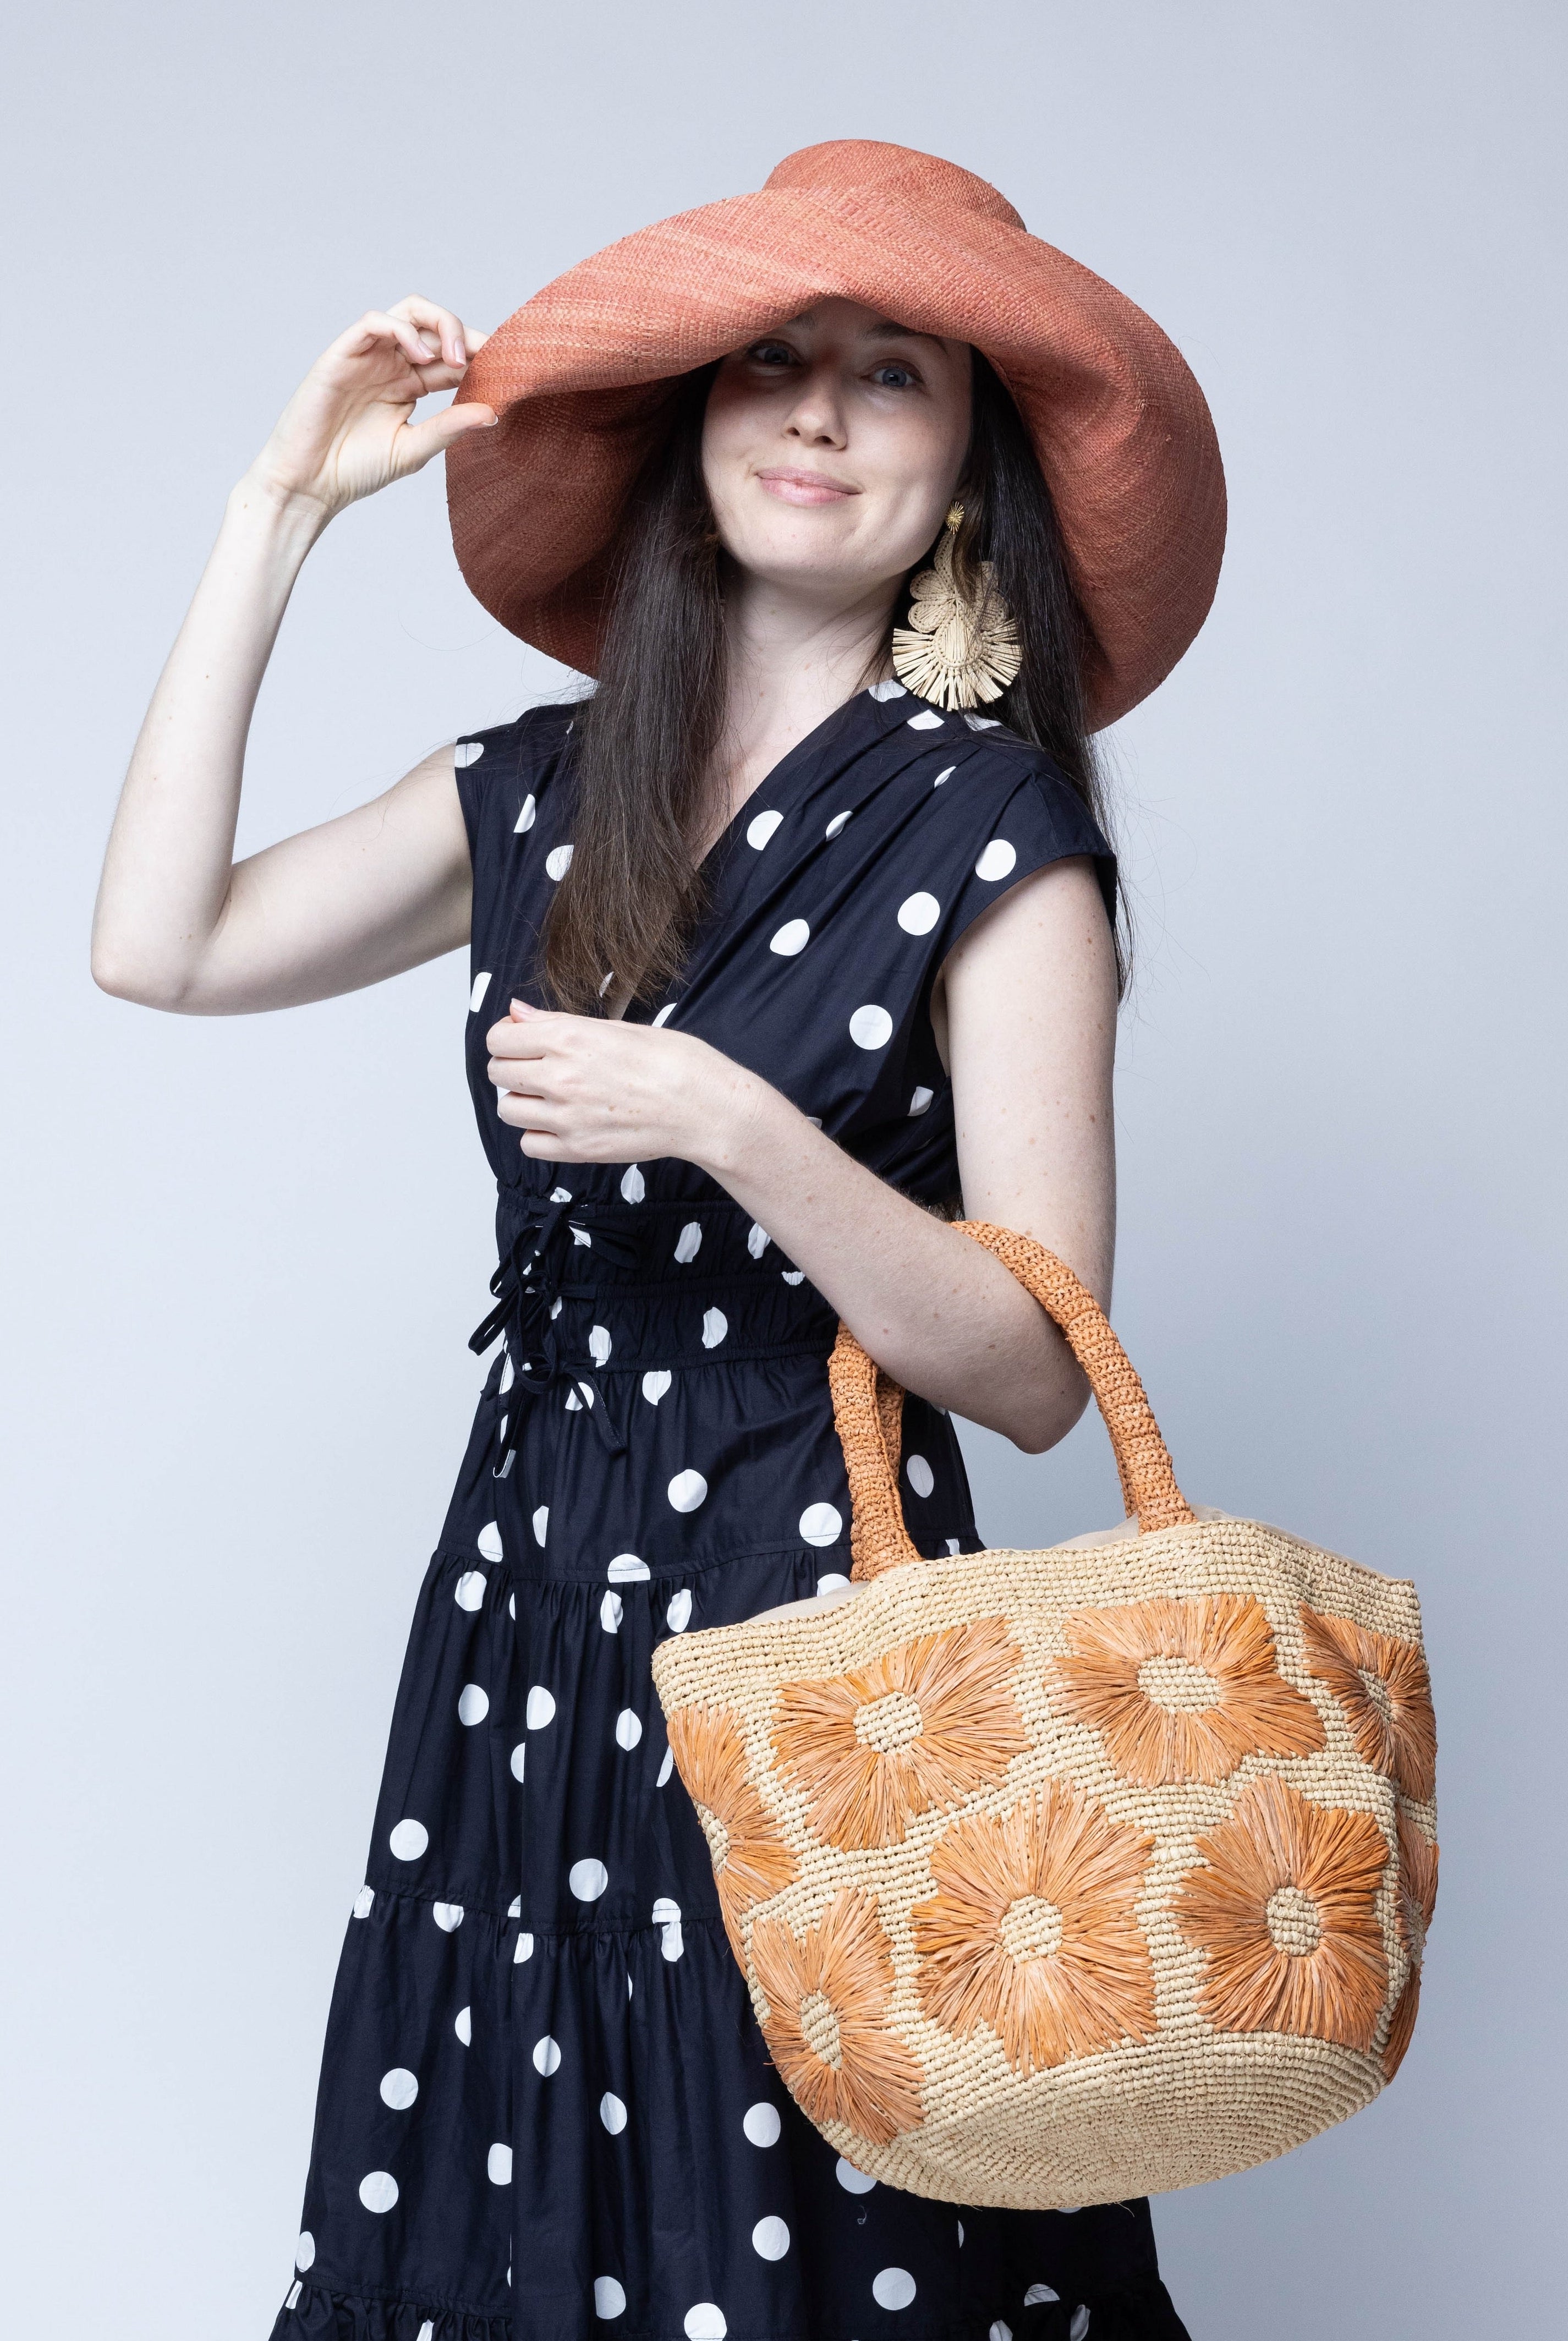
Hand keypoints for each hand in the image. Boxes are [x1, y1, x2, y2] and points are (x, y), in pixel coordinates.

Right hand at [240, 295, 496, 522]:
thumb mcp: (414, 449)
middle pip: (433, 324)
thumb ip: (449, 427)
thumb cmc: (356, 469)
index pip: (450, 356)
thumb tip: (494, 412)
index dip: (478, 356)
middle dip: (463, 332)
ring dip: (439, 324)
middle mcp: (391, 363)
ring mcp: (367, 355)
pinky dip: (401, 330)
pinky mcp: (342, 353)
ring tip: (456, 357)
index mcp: (410, 384)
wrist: (310, 483)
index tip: (506, 369)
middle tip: (484, 358)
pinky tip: (421, 356)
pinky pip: (374, 322)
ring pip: (408, 312)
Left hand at [487, 1001, 763, 1168]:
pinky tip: (560, 1122)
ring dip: (522, 1101)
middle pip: (498, 1072)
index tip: (521, 1040)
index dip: (507, 1037)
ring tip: (550, 1096)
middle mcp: (560, 1077)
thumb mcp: (616, 1027)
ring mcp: (566, 1117)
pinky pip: (529, 1144)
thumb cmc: (674, 1061)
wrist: (704, 1107)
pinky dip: (538, 1134)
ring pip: (508, 1109)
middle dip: (512, 1066)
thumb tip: (518, 1013)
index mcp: (569, 1038)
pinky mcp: (577, 1149)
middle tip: (536, 1067)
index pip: (500, 1038)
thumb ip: (558, 1022)